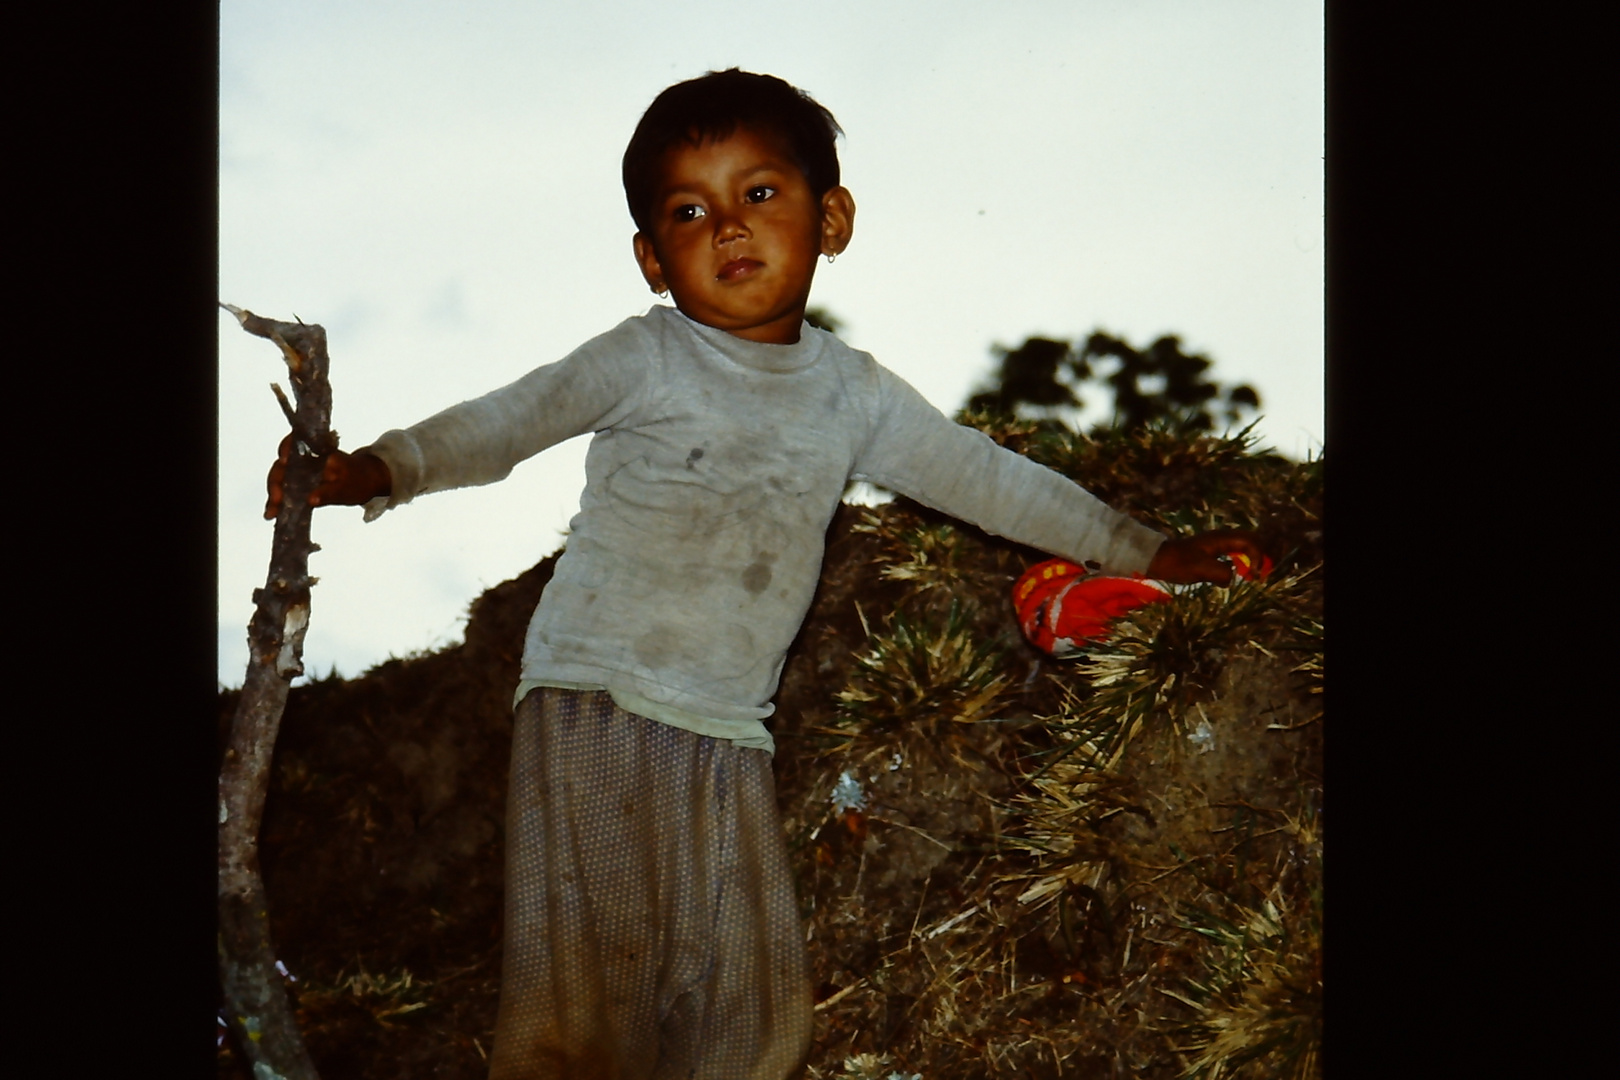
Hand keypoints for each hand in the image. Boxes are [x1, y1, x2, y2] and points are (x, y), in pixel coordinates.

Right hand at [264, 435, 392, 519]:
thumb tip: (310, 499)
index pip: (295, 443)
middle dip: (275, 484)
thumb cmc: (360, 480)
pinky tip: (274, 511)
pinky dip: (280, 497)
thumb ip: (328, 493)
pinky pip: (287, 486)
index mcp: (319, 454)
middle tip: (273, 505)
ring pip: (282, 477)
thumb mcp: (346, 489)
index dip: (285, 448)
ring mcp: (303, 469)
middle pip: (283, 466)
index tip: (283, 461)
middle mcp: (307, 459)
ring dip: (275, 493)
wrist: (369, 480)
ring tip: (271, 512)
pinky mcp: (302, 480)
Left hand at [1146, 529, 1268, 585]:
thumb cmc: (1177, 564)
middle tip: (1260, 573)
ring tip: (1253, 575)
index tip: (1254, 575)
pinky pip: (1233, 553)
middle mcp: (1221, 538)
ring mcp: (1216, 544)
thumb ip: (1221, 573)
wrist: (1156, 560)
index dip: (1257, 557)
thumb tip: (1233, 579)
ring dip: (1251, 557)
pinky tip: (1237, 574)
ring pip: (1242, 546)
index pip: (1250, 542)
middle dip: (1259, 554)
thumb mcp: (1201, 569)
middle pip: (1250, 540)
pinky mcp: (1210, 552)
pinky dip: (1240, 561)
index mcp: (1221, 539)